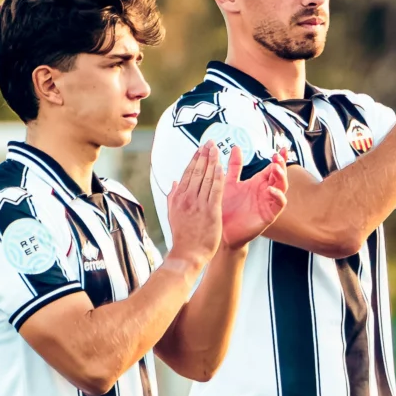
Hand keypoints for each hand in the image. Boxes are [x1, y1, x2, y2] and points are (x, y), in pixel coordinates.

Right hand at [164, 141, 227, 270]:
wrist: (187, 254)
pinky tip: (221, 166)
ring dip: (211, 161)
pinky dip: (217, 176)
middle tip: (209, 141)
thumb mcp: (173, 214)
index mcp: (179, 197)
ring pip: (205, 177)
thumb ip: (173, 196)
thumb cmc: (183, 236)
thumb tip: (173, 182)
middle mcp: (187, 198)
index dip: (195, 159)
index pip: (187, 173)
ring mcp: (198, 204)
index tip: (200, 148)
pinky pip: (215, 190)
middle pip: (196, 171)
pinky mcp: (210, 211)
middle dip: (203, 155)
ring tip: (215, 148)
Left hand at [220, 157, 288, 249]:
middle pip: (279, 176)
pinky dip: (278, 196)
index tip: (280, 149)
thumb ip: (235, 166)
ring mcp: (268, 203)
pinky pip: (278, 205)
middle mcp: (264, 192)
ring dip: (281, 177)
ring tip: (276, 169)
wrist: (220, 229)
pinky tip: (272, 189)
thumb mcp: (229, 182)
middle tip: (277, 156)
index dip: (278, 159)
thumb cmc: (225, 208)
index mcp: (257, 183)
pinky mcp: (269, 215)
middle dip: (281, 165)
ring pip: (282, 188)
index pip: (272, 168)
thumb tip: (236, 148)